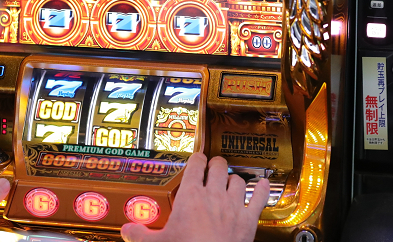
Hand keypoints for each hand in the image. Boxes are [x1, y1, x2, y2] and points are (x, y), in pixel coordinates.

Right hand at [121, 153, 269, 241]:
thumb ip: (140, 234)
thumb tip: (127, 230)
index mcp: (191, 196)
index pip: (195, 165)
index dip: (196, 159)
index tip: (196, 158)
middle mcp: (214, 195)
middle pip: (218, 166)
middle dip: (215, 164)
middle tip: (212, 166)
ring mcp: (233, 206)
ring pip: (238, 180)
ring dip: (233, 178)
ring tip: (229, 180)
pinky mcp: (248, 220)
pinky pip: (259, 198)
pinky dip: (263, 190)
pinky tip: (265, 184)